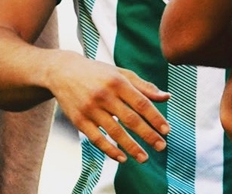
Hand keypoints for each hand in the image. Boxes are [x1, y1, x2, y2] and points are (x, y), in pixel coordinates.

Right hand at [44, 51, 170, 163]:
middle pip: (130, 119)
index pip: (141, 103)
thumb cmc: (99, 73)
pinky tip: (121, 158)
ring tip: (144, 158)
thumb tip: (167, 97)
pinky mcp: (79, 120)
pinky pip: (96, 138)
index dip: (155, 118)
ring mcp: (90, 109)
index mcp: (118, 82)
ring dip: (131, 147)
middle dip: (147, 135)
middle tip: (161, 147)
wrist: (64, 72)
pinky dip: (109, 149)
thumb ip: (144, 86)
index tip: (167, 131)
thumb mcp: (122, 74)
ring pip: (114, 131)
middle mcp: (104, 95)